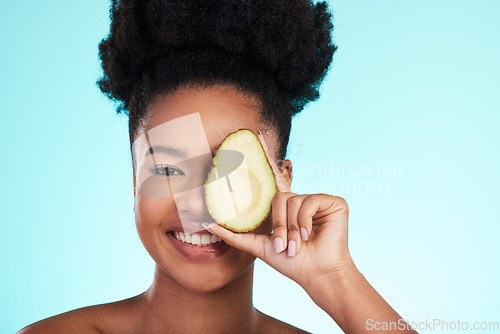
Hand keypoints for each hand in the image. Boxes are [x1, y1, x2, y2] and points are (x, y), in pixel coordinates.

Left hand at [203, 132, 352, 288]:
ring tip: (294, 247)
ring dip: (289, 228)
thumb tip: (208, 224)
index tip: (255, 133)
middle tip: (281, 246)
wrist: (316, 274)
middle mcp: (300, 199)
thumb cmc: (290, 262)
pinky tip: (308, 235)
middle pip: (279, 196)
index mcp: (285, 207)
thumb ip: (234, 235)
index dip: (265, 155)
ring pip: (291, 201)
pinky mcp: (333, 202)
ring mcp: (317, 199)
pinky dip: (304, 221)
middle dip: (278, 224)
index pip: (273, 177)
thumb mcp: (259, 246)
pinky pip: (308, 202)